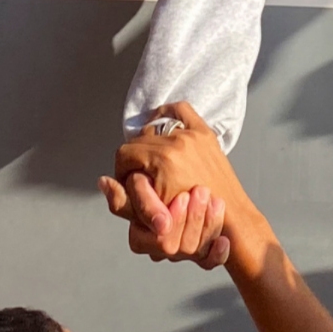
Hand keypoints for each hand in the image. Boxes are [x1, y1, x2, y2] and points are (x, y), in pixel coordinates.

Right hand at [99, 105, 260, 271]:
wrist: (230, 219)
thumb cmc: (192, 221)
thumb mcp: (151, 217)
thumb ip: (121, 201)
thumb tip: (102, 181)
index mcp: (162, 160)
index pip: (124, 154)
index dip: (121, 170)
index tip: (127, 181)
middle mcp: (178, 142)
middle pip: (138, 140)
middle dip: (135, 158)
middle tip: (141, 174)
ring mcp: (194, 136)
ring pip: (155, 127)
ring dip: (149, 142)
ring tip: (153, 160)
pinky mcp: (205, 133)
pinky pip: (180, 110)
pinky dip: (167, 114)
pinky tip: (162, 126)